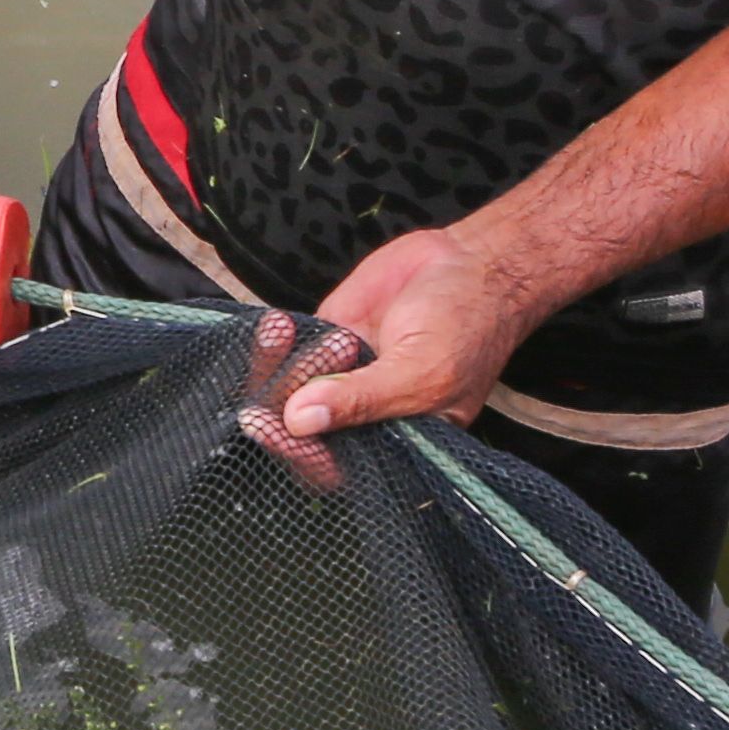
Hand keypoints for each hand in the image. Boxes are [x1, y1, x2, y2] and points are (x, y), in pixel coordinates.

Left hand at [283, 228, 555, 438]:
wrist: (471, 262)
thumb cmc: (466, 325)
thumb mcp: (422, 370)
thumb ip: (362, 398)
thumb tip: (299, 421)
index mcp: (395, 440)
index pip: (338, 467)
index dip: (301, 456)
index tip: (273, 432)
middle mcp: (363, 414)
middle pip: (302, 433)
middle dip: (275, 418)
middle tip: (257, 406)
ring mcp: (341, 376)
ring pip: (286, 390)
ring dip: (273, 370)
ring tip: (282, 336)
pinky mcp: (327, 339)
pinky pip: (287, 350)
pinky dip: (273, 342)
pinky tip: (276, 326)